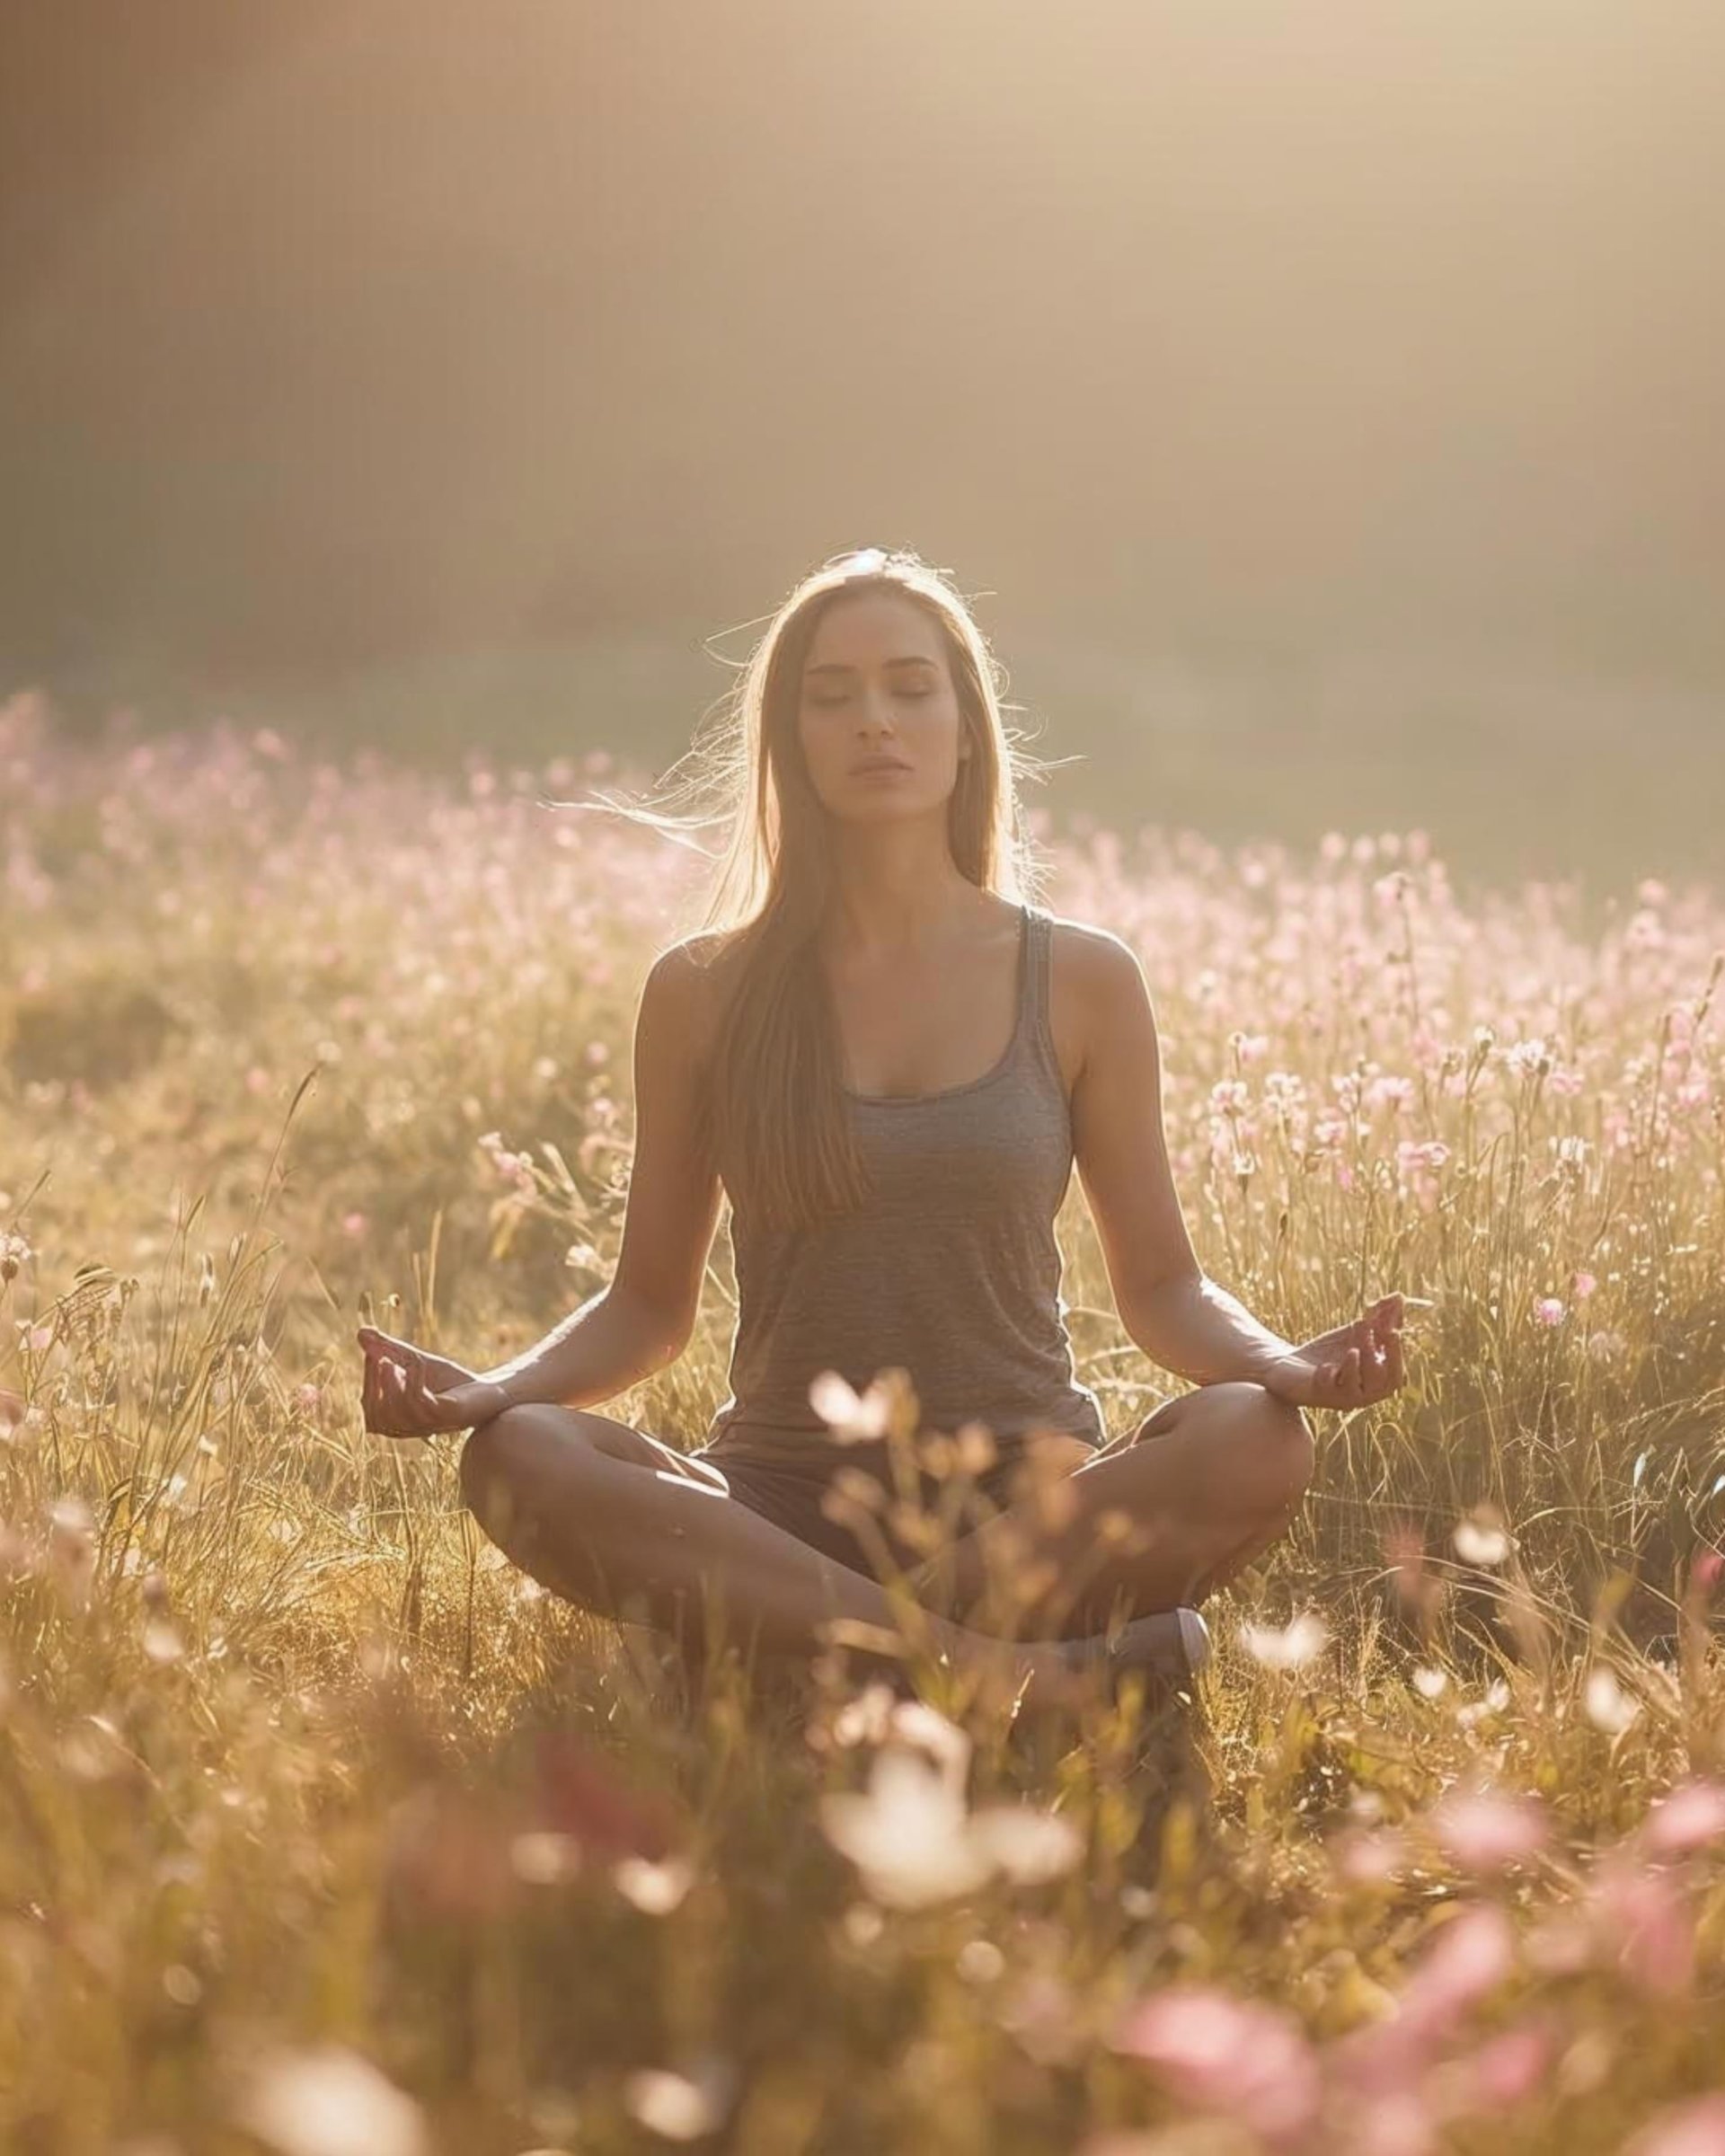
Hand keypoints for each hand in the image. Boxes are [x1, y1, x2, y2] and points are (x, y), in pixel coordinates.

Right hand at [357, 1326, 511, 1439]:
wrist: (490, 1390)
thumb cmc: (449, 1381)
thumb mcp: (413, 1362)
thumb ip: (387, 1350)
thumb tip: (361, 1332)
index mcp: (396, 1420)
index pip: (369, 1406)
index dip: (368, 1380)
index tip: (373, 1353)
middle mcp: (409, 1428)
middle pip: (377, 1414)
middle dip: (375, 1384)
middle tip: (384, 1357)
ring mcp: (428, 1424)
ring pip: (397, 1412)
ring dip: (393, 1383)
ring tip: (396, 1361)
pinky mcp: (447, 1415)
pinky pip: (421, 1402)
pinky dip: (414, 1381)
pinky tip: (418, 1364)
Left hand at [1258, 1293, 1406, 1411]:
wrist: (1288, 1366)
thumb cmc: (1327, 1352)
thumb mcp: (1352, 1333)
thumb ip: (1377, 1318)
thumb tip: (1399, 1296)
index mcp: (1373, 1381)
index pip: (1395, 1374)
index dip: (1396, 1353)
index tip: (1394, 1330)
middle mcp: (1361, 1394)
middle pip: (1379, 1382)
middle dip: (1378, 1354)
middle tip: (1376, 1328)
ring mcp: (1339, 1396)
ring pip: (1355, 1387)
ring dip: (1355, 1362)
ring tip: (1352, 1345)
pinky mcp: (1317, 1393)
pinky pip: (1326, 1389)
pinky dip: (1328, 1376)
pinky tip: (1326, 1366)